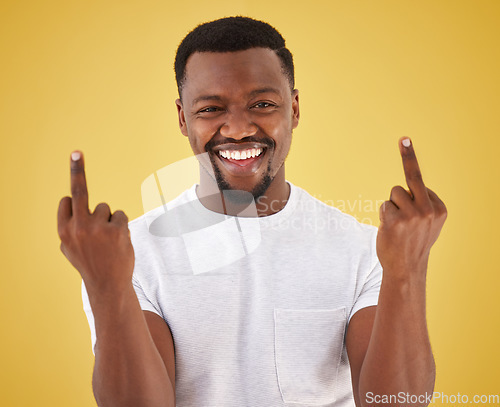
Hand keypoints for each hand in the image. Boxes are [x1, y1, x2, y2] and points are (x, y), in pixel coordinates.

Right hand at [57, 151, 134, 296]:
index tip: (72, 166)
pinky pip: (120, 215)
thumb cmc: (90, 264)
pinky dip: (121, 225)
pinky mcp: (117, 229)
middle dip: (76, 170)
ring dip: (108, 220)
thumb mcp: (70, 249)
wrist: (108, 284)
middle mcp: (78, 227)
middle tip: (75, 152)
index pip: (68, 201)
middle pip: (79, 191)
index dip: (74, 197)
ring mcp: (98, 228)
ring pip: (106, 208)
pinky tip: (118, 242)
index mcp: (63, 231)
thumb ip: (69, 228)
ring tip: (108, 241)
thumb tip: (68, 204)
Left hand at [376, 138, 446, 277]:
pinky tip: (390, 231)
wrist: (406, 269)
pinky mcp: (395, 220)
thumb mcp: (427, 224)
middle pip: (412, 178)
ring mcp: (413, 214)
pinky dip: (383, 216)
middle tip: (404, 137)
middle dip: (409, 155)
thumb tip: (410, 189)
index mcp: (440, 208)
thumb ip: (424, 205)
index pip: (419, 187)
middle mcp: (429, 209)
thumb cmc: (413, 243)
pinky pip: (384, 205)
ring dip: (391, 207)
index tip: (413, 176)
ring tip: (397, 227)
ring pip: (394, 193)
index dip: (411, 196)